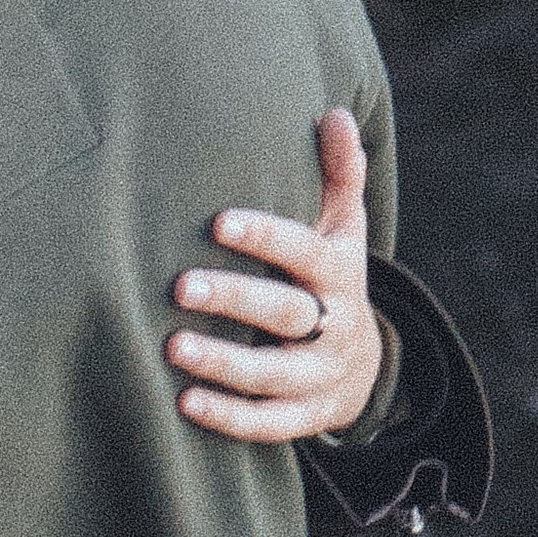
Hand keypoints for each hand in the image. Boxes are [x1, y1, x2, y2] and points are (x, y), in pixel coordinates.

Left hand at [169, 108, 384, 442]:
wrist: (364, 364)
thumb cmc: (332, 277)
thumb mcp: (344, 226)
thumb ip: (338, 173)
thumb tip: (333, 114)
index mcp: (339, 271)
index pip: (304, 252)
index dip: (266, 237)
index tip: (218, 221)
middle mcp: (335, 324)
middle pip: (287, 313)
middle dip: (235, 299)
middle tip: (181, 286)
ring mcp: (321, 375)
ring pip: (275, 374)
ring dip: (225, 362)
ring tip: (173, 346)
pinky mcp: (306, 416)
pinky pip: (269, 423)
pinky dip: (230, 417)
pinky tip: (184, 402)